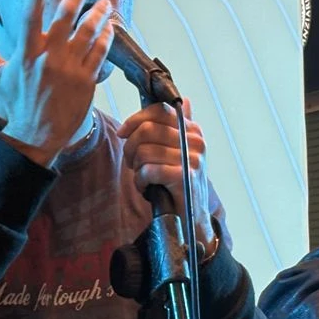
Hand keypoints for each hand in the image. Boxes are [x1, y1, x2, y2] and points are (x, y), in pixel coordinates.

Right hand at [0, 0, 112, 167]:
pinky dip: (106, 37)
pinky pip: (100, 52)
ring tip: (105, 1)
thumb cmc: (16, 102)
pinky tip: (109, 27)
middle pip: (67, 15)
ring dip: (99, 12)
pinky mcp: (86, 80)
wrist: (37, 135)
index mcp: (26, 53)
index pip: (31, 15)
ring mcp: (70, 68)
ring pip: (89, 31)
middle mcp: (49, 57)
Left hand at [116, 98, 214, 252]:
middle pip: (147, 130)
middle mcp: (196, 141)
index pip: (159, 111)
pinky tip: (147, 188)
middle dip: (131, 147)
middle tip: (132, 163)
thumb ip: (178, 126)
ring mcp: (192, 159)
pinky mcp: (184, 177)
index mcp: (194, 130)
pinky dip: (141, 181)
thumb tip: (183, 100)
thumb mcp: (180, 151)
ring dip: (136, 168)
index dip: (135, 120)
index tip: (122, 133)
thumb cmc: (179, 184)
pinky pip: (149, 170)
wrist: (192, 219)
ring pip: (144, 151)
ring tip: (143, 178)